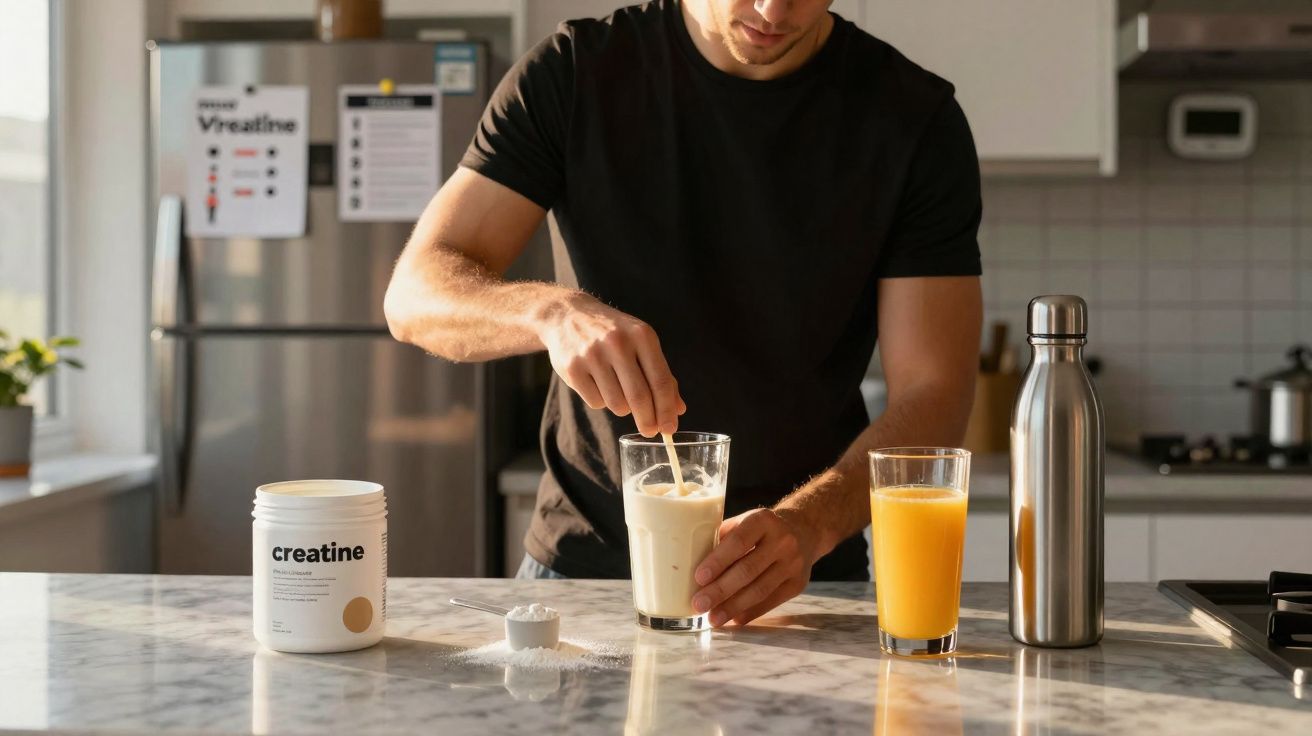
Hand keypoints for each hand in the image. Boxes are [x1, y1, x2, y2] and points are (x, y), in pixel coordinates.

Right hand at [537, 293, 684, 435]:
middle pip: (639, 397)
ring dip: (622, 408)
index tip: (669, 429)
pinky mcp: (572, 369)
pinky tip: (598, 384)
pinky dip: (602, 401)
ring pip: (617, 404)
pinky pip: (596, 402)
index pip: (661, 381)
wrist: (568, 315)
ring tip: (618, 391)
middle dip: (648, 420)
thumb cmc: (614, 333)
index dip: (667, 410)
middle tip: (650, 431)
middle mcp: (617, 343)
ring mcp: (592, 355)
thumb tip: (678, 410)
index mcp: (642, 335)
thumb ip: (661, 375)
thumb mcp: (641, 344)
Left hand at [691, 508, 818, 626]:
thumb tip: (688, 565)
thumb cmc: (760, 529)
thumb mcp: (743, 522)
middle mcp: (782, 541)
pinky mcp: (798, 584)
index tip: (698, 578)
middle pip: (748, 570)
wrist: (803, 530)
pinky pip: (771, 602)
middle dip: (720, 590)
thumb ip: (721, 540)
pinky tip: (733, 619)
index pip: (738, 542)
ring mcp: (793, 564)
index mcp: (763, 520)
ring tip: (713, 618)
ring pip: (760, 590)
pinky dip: (750, 612)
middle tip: (699, 604)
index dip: (718, 561)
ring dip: (733, 607)